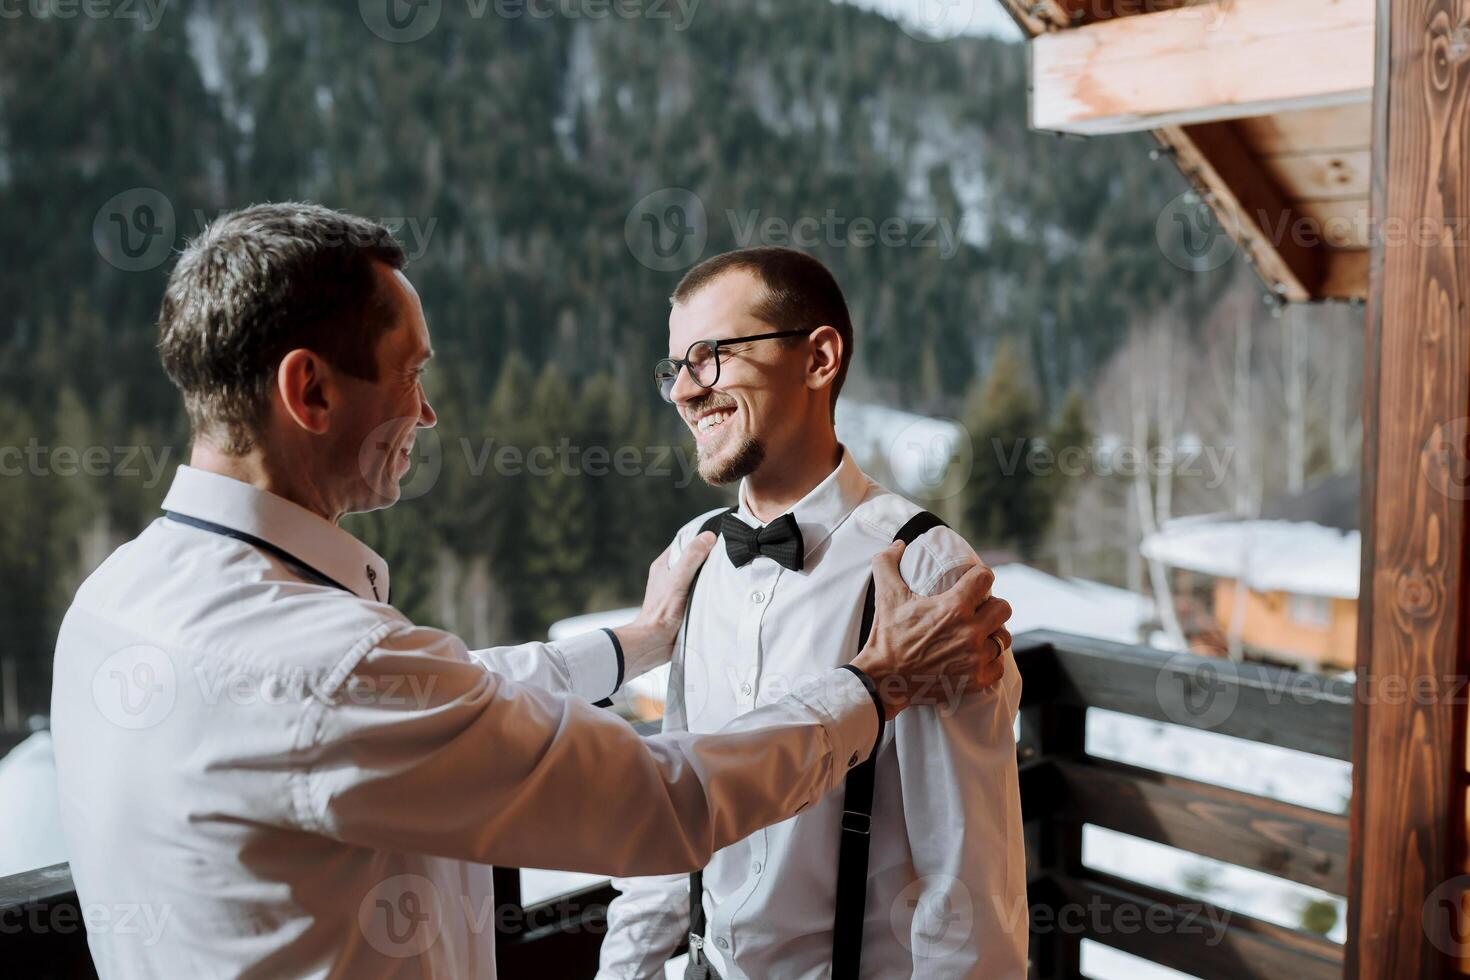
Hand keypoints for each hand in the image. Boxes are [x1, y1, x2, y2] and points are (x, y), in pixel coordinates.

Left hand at [612, 532, 717, 679]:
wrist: (654, 643)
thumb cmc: (662, 612)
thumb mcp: (678, 579)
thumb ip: (692, 558)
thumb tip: (708, 537)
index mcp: (664, 565)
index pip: (684, 543)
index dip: (700, 538)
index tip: (720, 535)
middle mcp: (669, 576)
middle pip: (692, 559)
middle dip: (709, 556)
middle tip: (730, 553)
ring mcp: (676, 591)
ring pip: (697, 576)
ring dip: (711, 575)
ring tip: (730, 570)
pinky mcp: (683, 606)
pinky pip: (699, 592)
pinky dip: (710, 590)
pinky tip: (722, 591)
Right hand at [850, 542, 1012, 719]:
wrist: (883, 680)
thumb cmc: (886, 636)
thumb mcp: (885, 595)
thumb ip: (887, 562)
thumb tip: (899, 544)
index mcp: (953, 606)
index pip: (986, 578)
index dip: (980, 577)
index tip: (973, 583)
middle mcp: (970, 631)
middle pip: (1004, 608)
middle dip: (991, 606)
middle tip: (977, 611)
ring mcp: (975, 658)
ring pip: (1003, 638)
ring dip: (992, 635)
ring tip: (978, 635)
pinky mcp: (975, 679)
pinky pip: (998, 666)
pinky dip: (989, 662)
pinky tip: (976, 658)